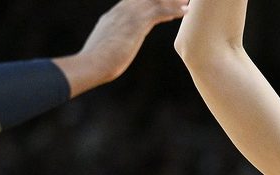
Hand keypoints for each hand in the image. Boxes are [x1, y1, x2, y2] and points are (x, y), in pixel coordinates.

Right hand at [64, 0, 189, 92]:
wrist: (92, 64)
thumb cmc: (95, 63)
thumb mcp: (104, 50)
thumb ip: (109, 46)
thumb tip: (109, 53)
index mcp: (112, 18)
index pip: (132, 4)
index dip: (149, 3)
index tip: (162, 3)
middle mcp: (120, 13)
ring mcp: (128, 16)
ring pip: (154, 2)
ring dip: (172, 1)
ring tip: (186, 1)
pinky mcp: (136, 24)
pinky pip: (159, 12)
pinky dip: (173, 10)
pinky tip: (186, 11)